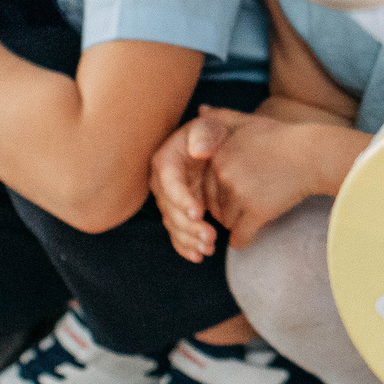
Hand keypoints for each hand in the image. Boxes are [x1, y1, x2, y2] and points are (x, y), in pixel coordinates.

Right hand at [152, 111, 231, 262]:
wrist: (221, 146)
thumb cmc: (215, 134)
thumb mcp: (211, 127)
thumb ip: (205, 134)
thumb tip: (199, 149)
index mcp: (166, 161)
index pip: (170, 183)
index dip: (182, 199)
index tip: (199, 212)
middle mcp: (162, 182)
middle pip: (170, 209)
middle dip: (188, 225)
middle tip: (209, 236)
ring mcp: (169, 199)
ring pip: (173, 224)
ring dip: (189, 239)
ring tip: (208, 248)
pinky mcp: (177, 212)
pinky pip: (176, 232)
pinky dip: (185, 246)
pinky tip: (198, 256)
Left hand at [198, 108, 345, 251]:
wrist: (313, 154)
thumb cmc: (283, 137)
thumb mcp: (250, 121)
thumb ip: (222, 116)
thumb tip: (201, 109)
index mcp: (218, 154)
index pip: (205, 185)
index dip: (220, 191)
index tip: (235, 192)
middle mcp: (223, 173)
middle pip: (213, 204)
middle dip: (225, 209)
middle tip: (243, 208)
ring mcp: (239, 193)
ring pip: (225, 221)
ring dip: (235, 223)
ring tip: (251, 216)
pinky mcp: (257, 211)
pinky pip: (239, 236)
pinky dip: (242, 240)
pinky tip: (246, 238)